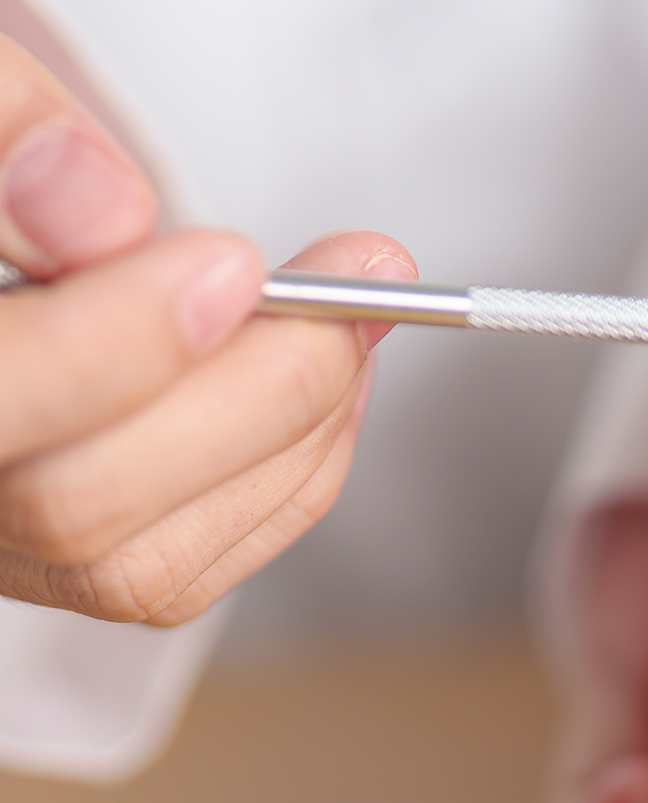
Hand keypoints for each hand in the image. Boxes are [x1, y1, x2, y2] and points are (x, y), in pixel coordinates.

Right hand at [0, 34, 414, 624]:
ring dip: (293, 432)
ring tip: (358, 315)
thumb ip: (8, 132)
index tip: (236, 268)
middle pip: (76, 502)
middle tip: (354, 280)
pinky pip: (192, 567)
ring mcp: (0, 543)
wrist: (2, 218)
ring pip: (146, 558)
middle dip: (255, 388)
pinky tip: (332, 377)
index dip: (121, 344)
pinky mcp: (71, 570)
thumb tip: (110, 214)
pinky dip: (292, 473)